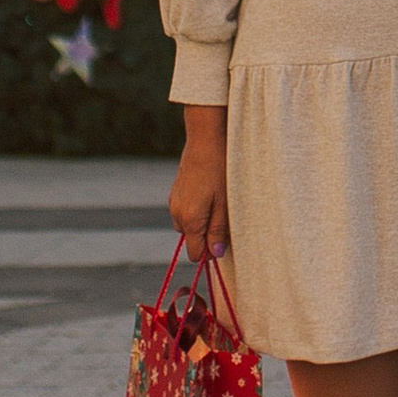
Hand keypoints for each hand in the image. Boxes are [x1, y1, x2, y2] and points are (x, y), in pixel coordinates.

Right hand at [167, 105, 229, 258]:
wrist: (205, 142)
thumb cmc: (219, 172)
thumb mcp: (224, 204)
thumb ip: (218, 230)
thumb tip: (215, 254)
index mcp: (190, 220)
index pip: (194, 254)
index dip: (208, 253)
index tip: (222, 241)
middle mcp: (177, 214)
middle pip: (190, 240)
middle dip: (204, 235)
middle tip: (222, 215)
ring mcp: (173, 203)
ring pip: (186, 225)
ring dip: (199, 222)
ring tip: (215, 201)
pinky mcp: (174, 193)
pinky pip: (183, 211)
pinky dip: (193, 210)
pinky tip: (206, 193)